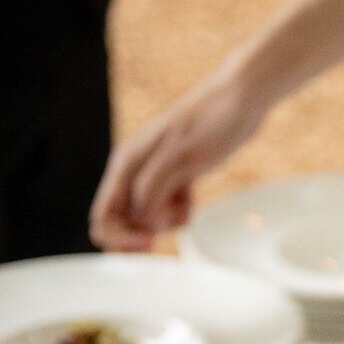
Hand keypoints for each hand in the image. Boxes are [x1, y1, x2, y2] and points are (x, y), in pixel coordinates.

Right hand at [90, 74, 266, 250]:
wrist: (240, 99)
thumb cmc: (211, 121)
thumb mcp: (181, 157)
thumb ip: (153, 189)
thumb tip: (139, 219)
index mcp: (127, 163)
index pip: (104, 214)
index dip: (120, 238)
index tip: (149, 243)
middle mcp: (135, 169)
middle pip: (123, 220)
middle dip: (143, 232)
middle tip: (173, 223)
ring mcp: (155, 173)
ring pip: (145, 216)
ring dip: (164, 222)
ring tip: (186, 207)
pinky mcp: (175, 176)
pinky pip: (166, 208)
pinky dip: (178, 213)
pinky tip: (191, 200)